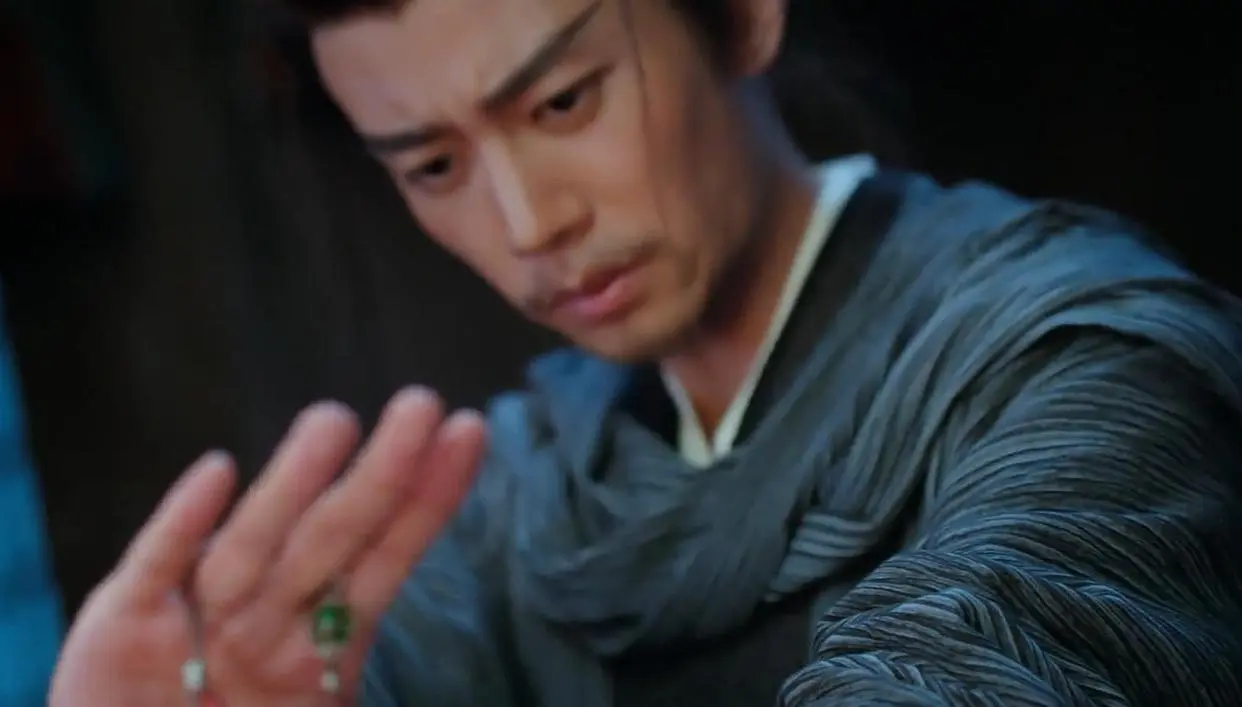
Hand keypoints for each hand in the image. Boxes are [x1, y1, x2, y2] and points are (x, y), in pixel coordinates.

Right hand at [50, 387, 485, 706]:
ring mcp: (196, 613)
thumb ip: (353, 657)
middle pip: (330, 537)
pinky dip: (181, 525)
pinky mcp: (118, 621)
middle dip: (380, 475)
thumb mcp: (316, 706)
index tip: (469, 431)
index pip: (387, 559)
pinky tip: (215, 472)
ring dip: (292, 486)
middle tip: (421, 403)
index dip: (428, 502)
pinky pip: (157, 570)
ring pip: (253, 547)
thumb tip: (427, 637)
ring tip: (335, 421)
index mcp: (321, 638)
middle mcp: (266, 614)